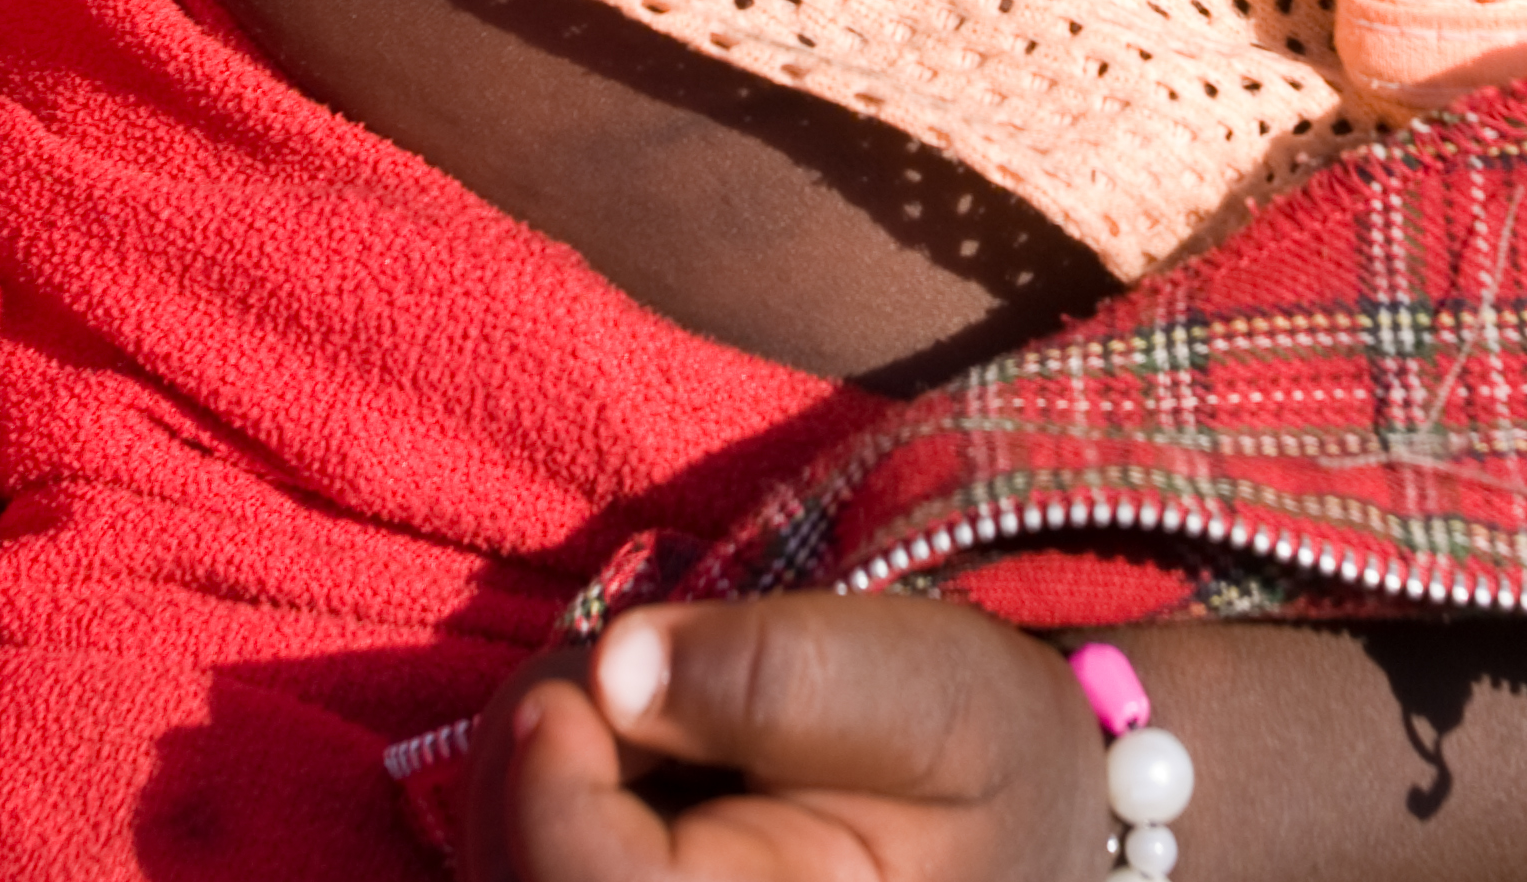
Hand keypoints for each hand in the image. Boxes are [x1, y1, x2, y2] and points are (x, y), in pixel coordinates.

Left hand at [467, 593, 1111, 881]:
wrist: (1022, 834)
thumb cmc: (985, 757)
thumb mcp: (927, 688)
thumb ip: (781, 675)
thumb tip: (614, 667)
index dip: (552, 792)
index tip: (584, 675)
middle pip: (526, 881)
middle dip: (534, 760)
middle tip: (628, 666)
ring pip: (504, 867)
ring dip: (527, 774)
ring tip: (647, 711)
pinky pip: (516, 864)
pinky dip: (535, 804)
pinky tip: (626, 771)